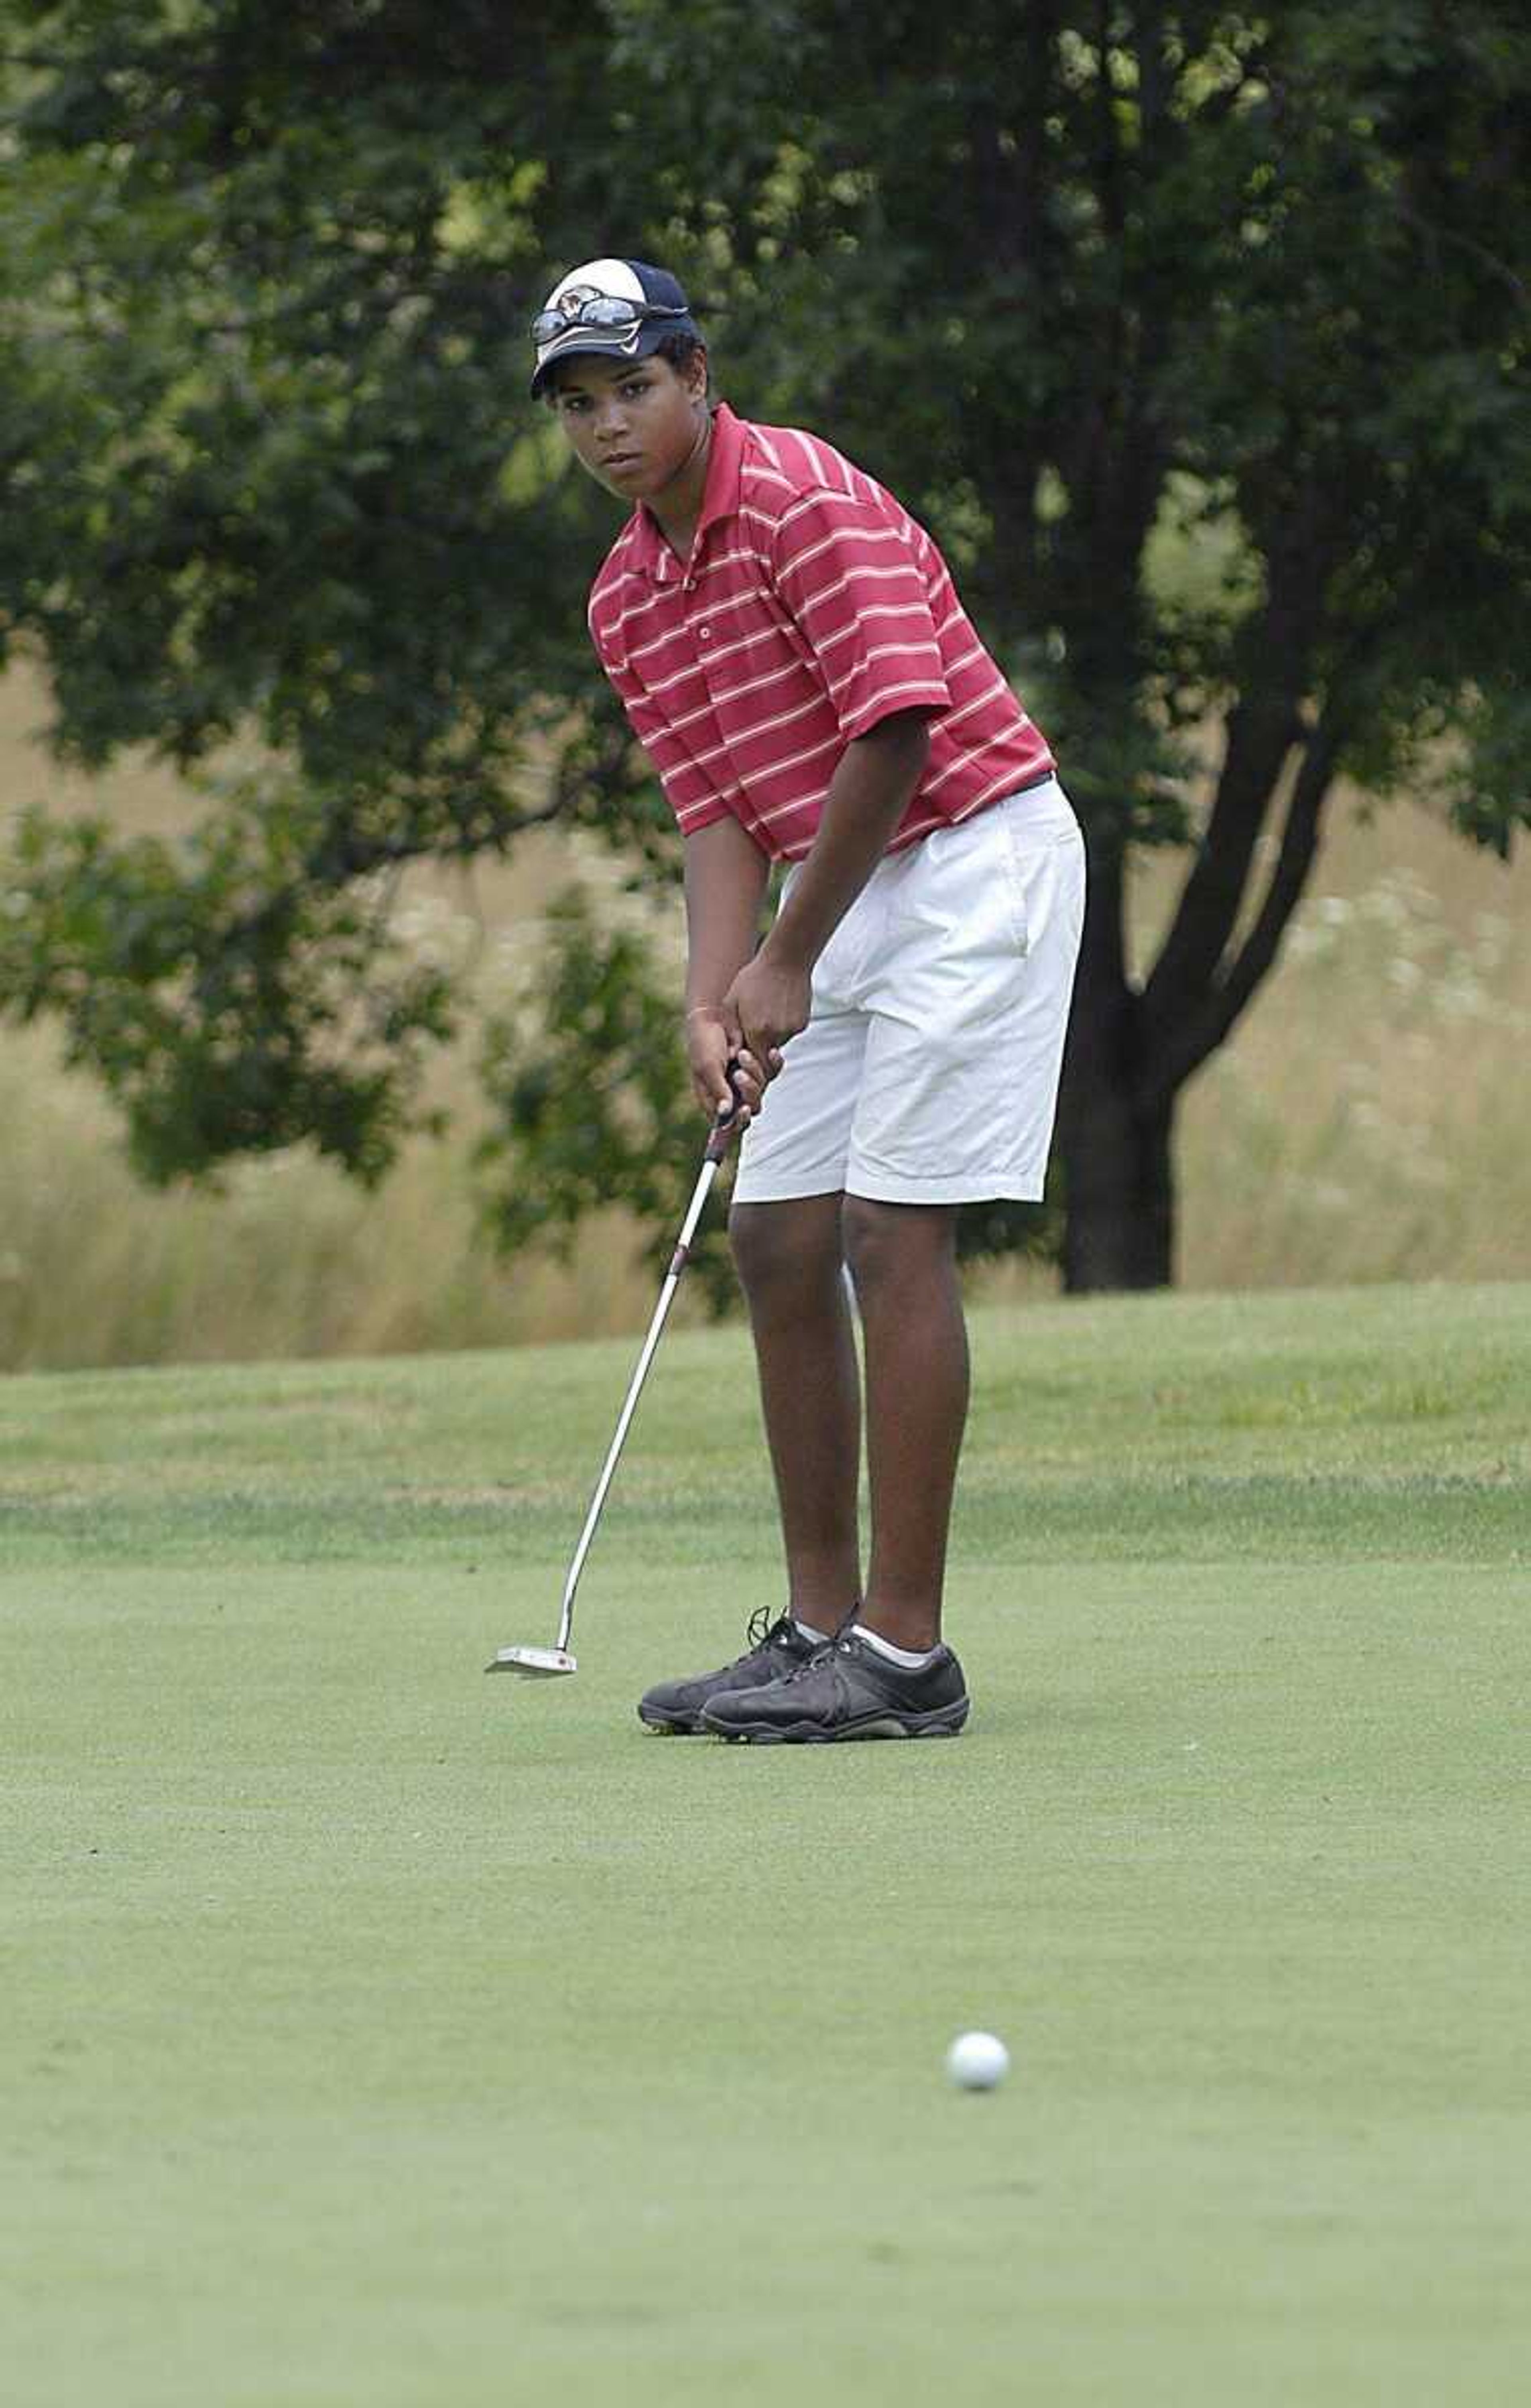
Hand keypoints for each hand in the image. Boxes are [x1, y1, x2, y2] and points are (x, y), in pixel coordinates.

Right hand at [684, 1007, 767, 1128]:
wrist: (715, 1013)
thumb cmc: (704, 1042)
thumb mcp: (707, 1066)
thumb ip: (717, 1090)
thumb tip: (725, 1113)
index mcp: (714, 1099)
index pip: (728, 1124)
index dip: (738, 1121)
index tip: (743, 1109)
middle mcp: (732, 1093)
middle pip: (750, 1107)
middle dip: (748, 1091)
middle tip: (738, 1074)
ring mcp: (747, 1079)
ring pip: (762, 1088)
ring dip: (754, 1072)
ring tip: (741, 1053)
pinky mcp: (760, 1064)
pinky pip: (773, 1071)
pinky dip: (774, 1062)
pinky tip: (772, 1052)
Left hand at [720, 946, 809, 1072]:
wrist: (786, 960)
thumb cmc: (754, 978)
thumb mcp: (732, 1000)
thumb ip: (731, 1030)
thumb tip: (732, 1053)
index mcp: (756, 1031)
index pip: (752, 1062)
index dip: (747, 1059)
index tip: (742, 1052)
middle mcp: (776, 1034)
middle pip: (765, 1055)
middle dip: (758, 1048)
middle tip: (752, 1027)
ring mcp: (792, 1030)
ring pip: (778, 1044)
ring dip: (771, 1036)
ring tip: (765, 1012)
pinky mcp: (802, 1024)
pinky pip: (789, 1033)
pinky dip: (783, 1027)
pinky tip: (779, 1008)